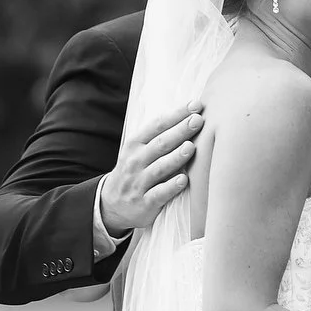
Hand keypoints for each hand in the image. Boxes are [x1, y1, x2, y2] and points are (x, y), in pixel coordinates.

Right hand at [99, 103, 203, 236]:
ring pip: (159, 168)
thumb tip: (191, 114)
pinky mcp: (144, 203)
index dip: (177, 114)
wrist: (112, 205)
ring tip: (191, 147)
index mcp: (135, 144)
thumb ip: (160, 136)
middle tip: (198, 120)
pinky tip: (184, 179)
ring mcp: (139, 183)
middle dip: (180, 131)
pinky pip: (158, 194)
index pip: (157, 125)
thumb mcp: (139, 151)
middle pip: (160, 144)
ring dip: (176, 157)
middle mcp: (136, 161)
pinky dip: (171, 187)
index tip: (196, 105)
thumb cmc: (136, 171)